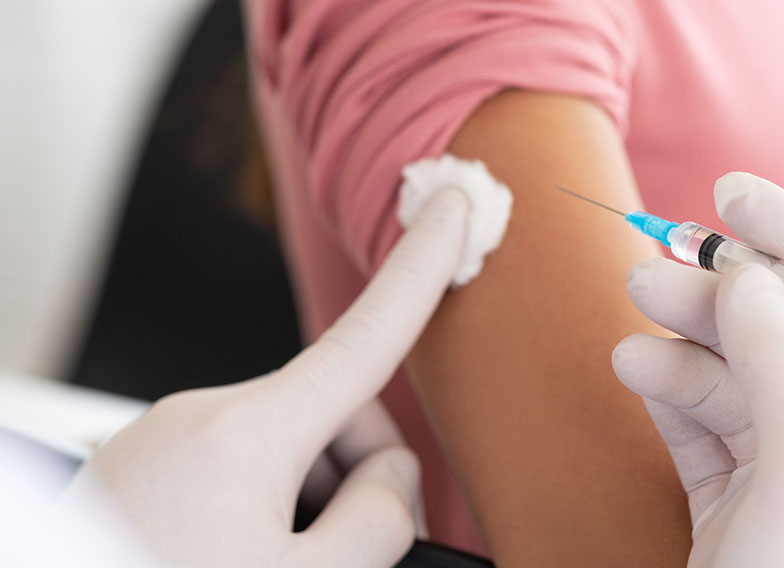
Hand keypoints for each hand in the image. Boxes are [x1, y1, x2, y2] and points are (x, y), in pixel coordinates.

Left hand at [35, 189, 469, 567]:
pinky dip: (259, 512)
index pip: (366, 338)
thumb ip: (378, 519)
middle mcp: (198, 418)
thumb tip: (387, 482)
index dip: (422, 268)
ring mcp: (160, 444)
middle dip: (360, 478)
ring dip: (307, 505)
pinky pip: (232, 470)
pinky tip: (240, 557)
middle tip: (351, 556)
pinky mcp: (136, 473)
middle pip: (334, 415)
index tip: (451, 206)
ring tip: (282, 565)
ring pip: (285, 449)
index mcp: (244, 433)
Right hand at [612, 173, 783, 566]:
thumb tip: (749, 274)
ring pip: (736, 383)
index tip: (738, 195)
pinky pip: (700, 428)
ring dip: (683, 343)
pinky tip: (635, 367)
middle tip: (658, 264)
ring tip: (634, 317)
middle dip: (724, 297)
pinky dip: (667, 392)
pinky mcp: (732, 509)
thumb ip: (782, 362)